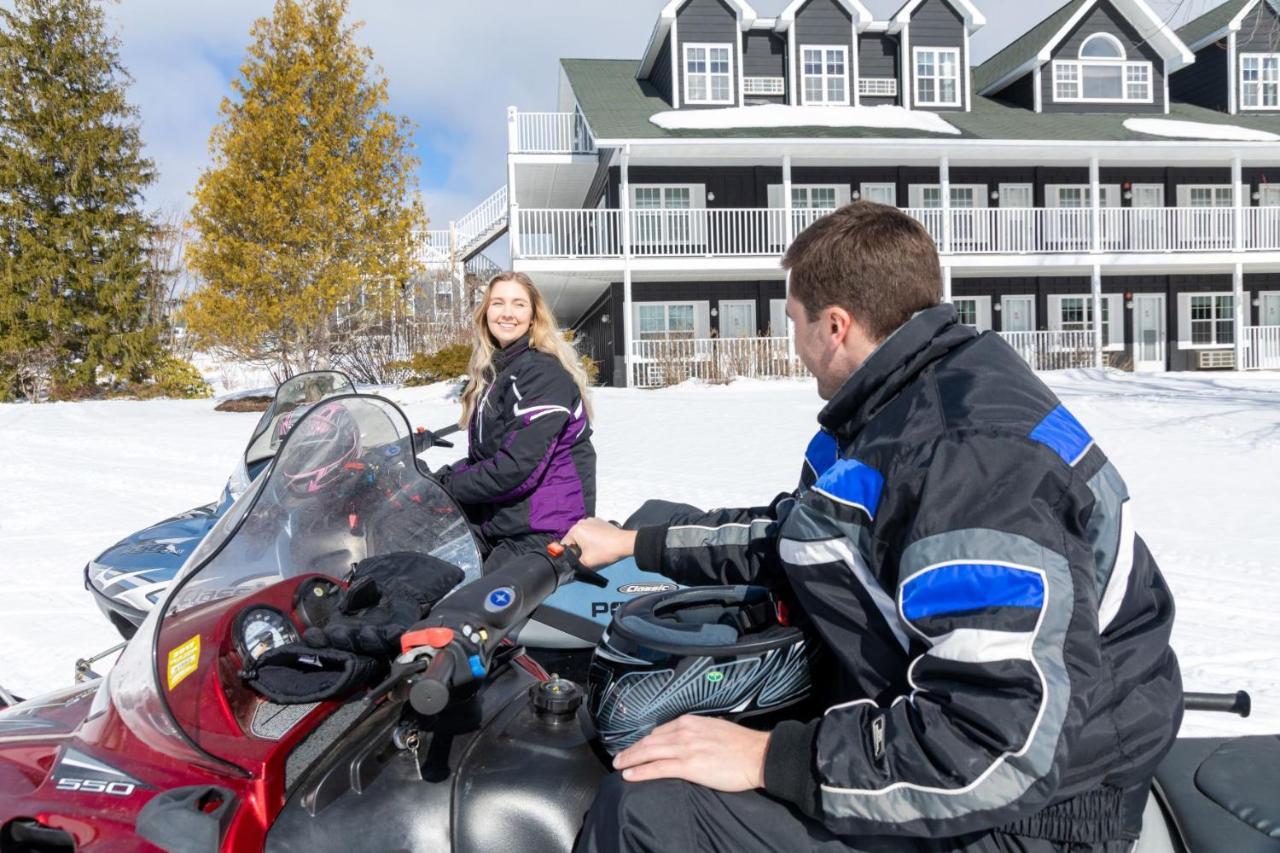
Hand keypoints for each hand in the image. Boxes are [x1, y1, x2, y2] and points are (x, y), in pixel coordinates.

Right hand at [562, 517, 637, 567]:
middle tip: (588, 555)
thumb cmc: (605, 552)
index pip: (565, 545)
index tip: (579, 559)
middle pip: (573, 539)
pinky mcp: (599, 521)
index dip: (570, 555)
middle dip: (578, 548)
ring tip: (595, 550)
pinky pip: (590, 530)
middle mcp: (581, 522)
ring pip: (582, 535)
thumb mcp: (586, 562)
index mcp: (575, 530)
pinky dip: (592, 537)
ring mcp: (591, 520)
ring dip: (585, 542)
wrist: (624, 543)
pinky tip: (600, 543)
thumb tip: (569, 565)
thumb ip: (574, 564)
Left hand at [612, 715, 769, 791]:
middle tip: (618, 758)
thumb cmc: (741, 744)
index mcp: (690, 721)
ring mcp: (685, 748)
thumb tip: (688, 739)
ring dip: (630, 759)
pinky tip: (629, 775)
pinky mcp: (689, 766)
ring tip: (618, 766)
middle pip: (649, 740)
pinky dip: (640, 771)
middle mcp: (684, 731)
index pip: (659, 731)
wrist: (757, 754)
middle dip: (631, 750)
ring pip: (649, 752)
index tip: (637, 747)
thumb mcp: (714, 728)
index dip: (644, 741)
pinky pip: (657, 768)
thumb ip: (697, 732)